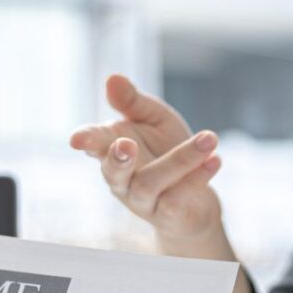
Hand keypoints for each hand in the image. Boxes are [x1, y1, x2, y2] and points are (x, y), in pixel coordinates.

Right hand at [70, 75, 223, 245]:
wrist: (196, 201)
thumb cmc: (167, 152)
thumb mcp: (155, 120)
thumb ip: (134, 102)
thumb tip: (112, 78)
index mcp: (112, 149)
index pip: (95, 143)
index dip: (85, 140)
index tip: (77, 139)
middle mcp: (122, 179)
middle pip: (113, 172)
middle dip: (117, 159)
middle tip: (126, 144)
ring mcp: (142, 200)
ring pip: (150, 183)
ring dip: (180, 159)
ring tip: (209, 138)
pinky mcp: (167, 214)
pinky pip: (179, 196)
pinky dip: (198, 177)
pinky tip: (215, 159)